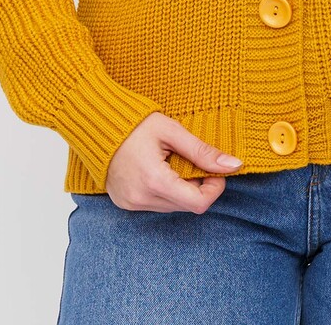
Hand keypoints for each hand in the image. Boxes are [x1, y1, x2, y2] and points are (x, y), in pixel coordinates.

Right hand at [105, 111, 243, 212]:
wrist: (96, 123)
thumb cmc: (134, 123)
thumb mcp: (172, 131)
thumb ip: (203, 151)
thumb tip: (234, 165)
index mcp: (155, 181)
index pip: (198, 203)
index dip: (214, 188)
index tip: (215, 170)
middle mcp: (142, 198)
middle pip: (187, 206)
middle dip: (198, 186)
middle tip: (193, 161)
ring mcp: (131, 204)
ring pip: (172, 207)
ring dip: (182, 189)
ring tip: (173, 162)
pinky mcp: (125, 203)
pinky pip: (156, 205)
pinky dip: (165, 191)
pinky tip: (159, 169)